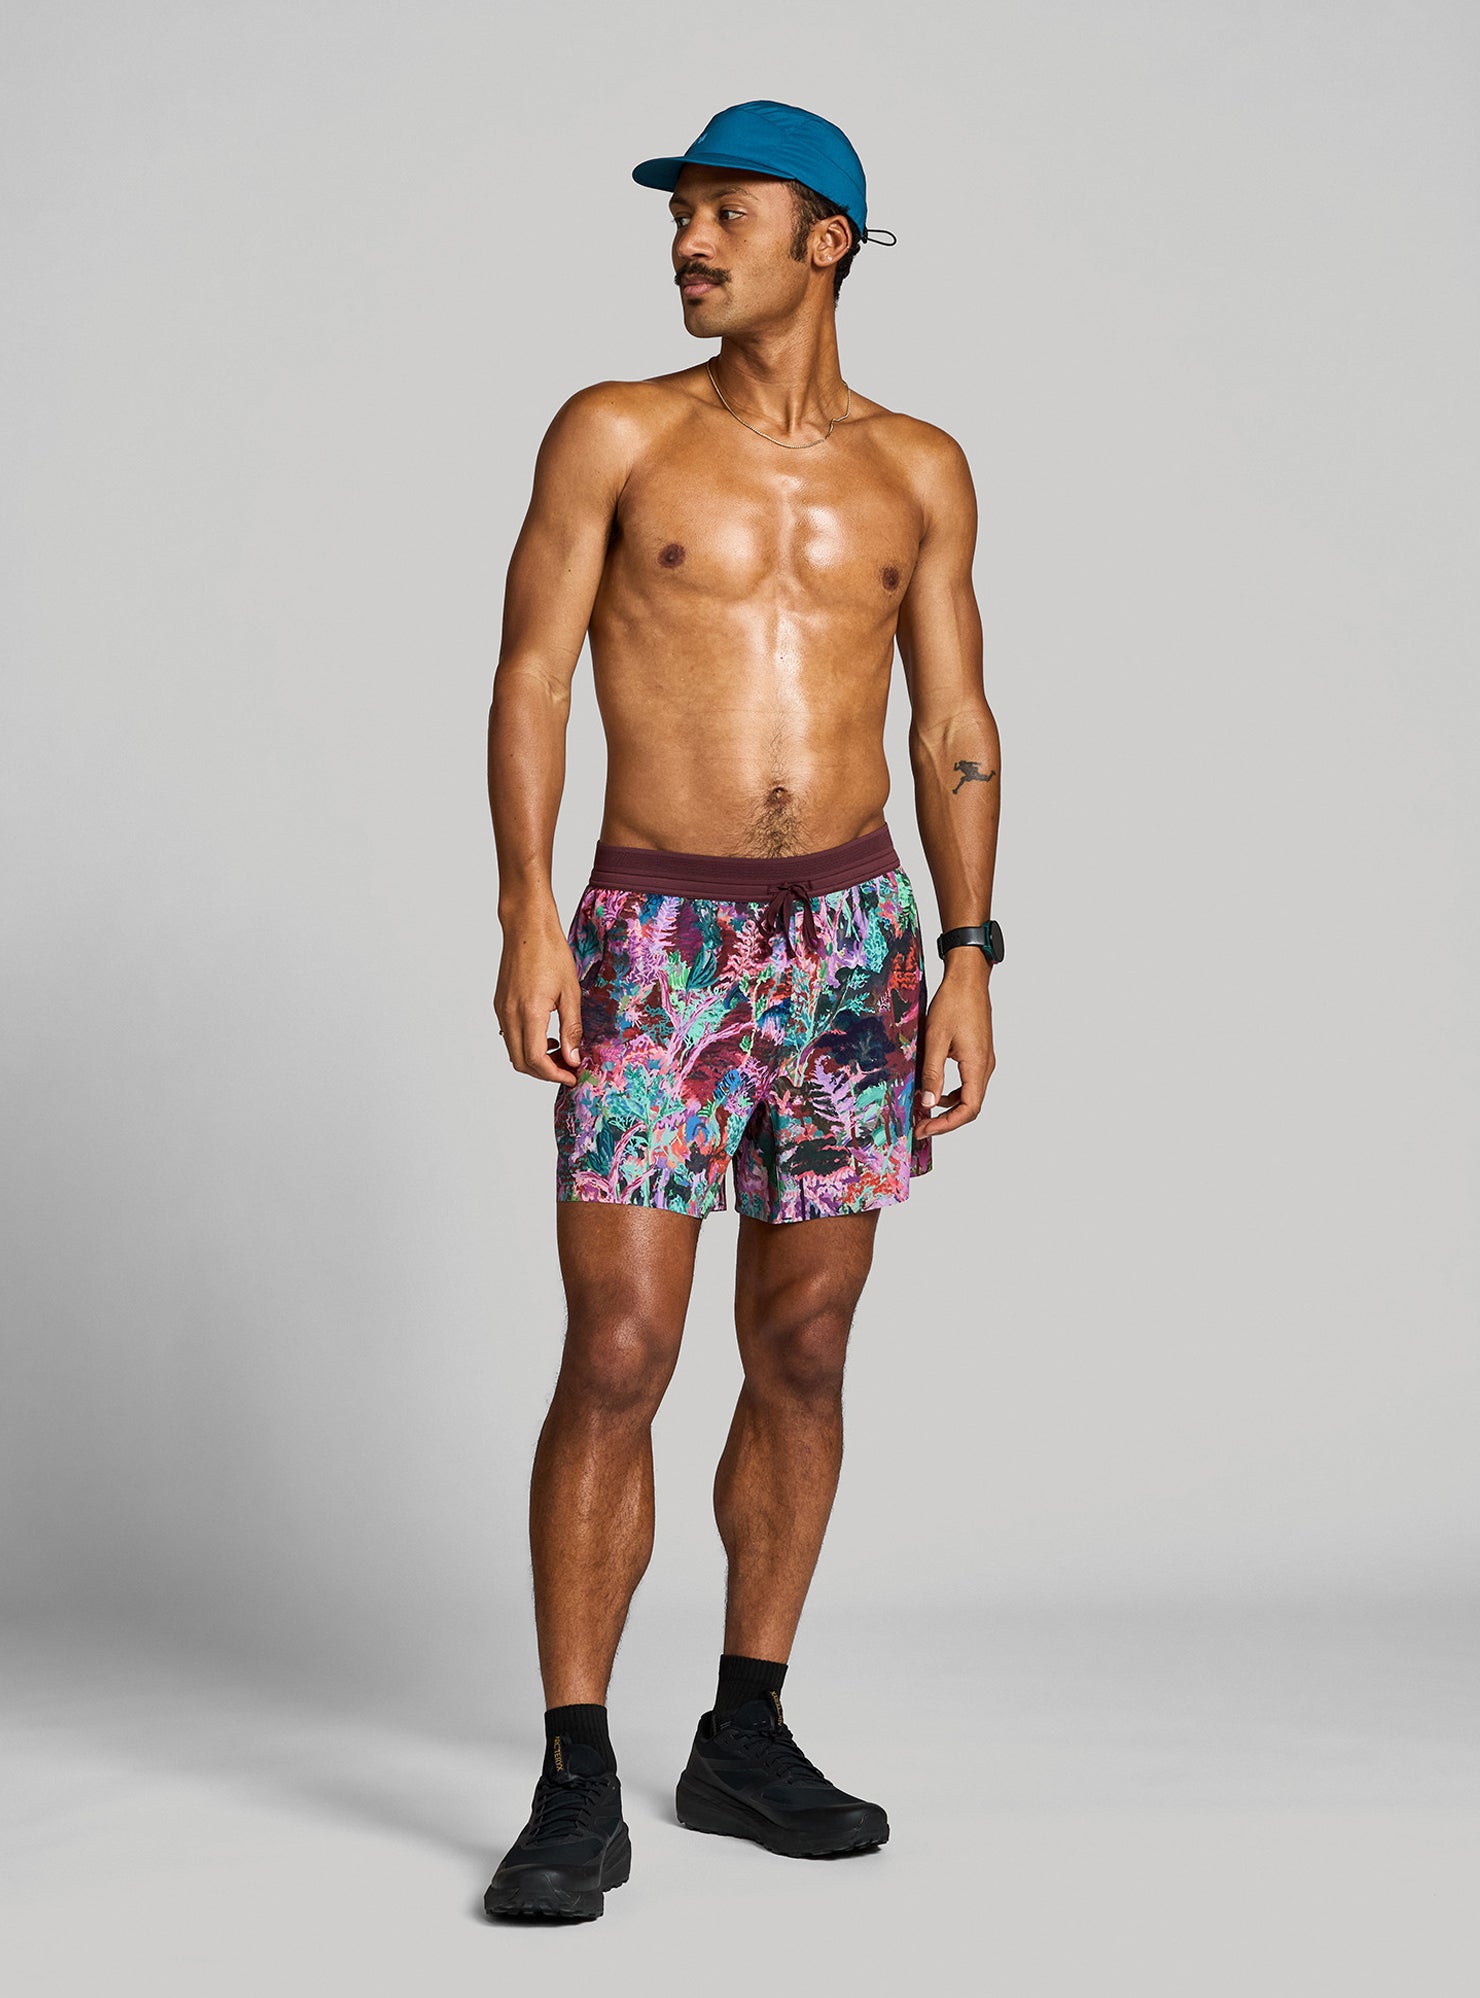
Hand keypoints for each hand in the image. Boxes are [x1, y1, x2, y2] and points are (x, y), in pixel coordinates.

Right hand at [493, 921, 582, 1085]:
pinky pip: (509, 1035)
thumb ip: (571, 1028)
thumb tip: (573, 1057)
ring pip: (513, 1051)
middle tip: (568, 1068)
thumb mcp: (571, 992)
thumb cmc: (551, 953)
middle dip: (544, 1072)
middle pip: (520, 1062)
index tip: (572, 1075)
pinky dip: (525, 1044)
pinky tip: (545, 1034)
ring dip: (534, 1059)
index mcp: (529, 1012)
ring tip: (559, 1051)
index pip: (535, 1060)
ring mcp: (501, 1010)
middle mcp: (510, 1014)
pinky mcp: (499, 1004)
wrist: (527, 928)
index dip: (554, 1074)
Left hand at [914, 955, 994, 1139]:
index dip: (946, 1125)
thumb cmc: (954, 1003)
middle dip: (945, 1120)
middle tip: (920, 1126)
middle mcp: (985, 1066)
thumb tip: (927, 1104)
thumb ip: (932, 1074)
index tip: (924, 1129)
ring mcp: (984, 1060)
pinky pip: (968, 1082)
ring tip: (923, 1110)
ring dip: (948, 1107)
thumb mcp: (936, 1039)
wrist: (968, 978)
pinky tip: (933, 1089)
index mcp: (977, 1065)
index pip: (968, 1109)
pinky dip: (952, 1092)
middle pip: (970, 1107)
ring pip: (970, 1096)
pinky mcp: (979, 1054)